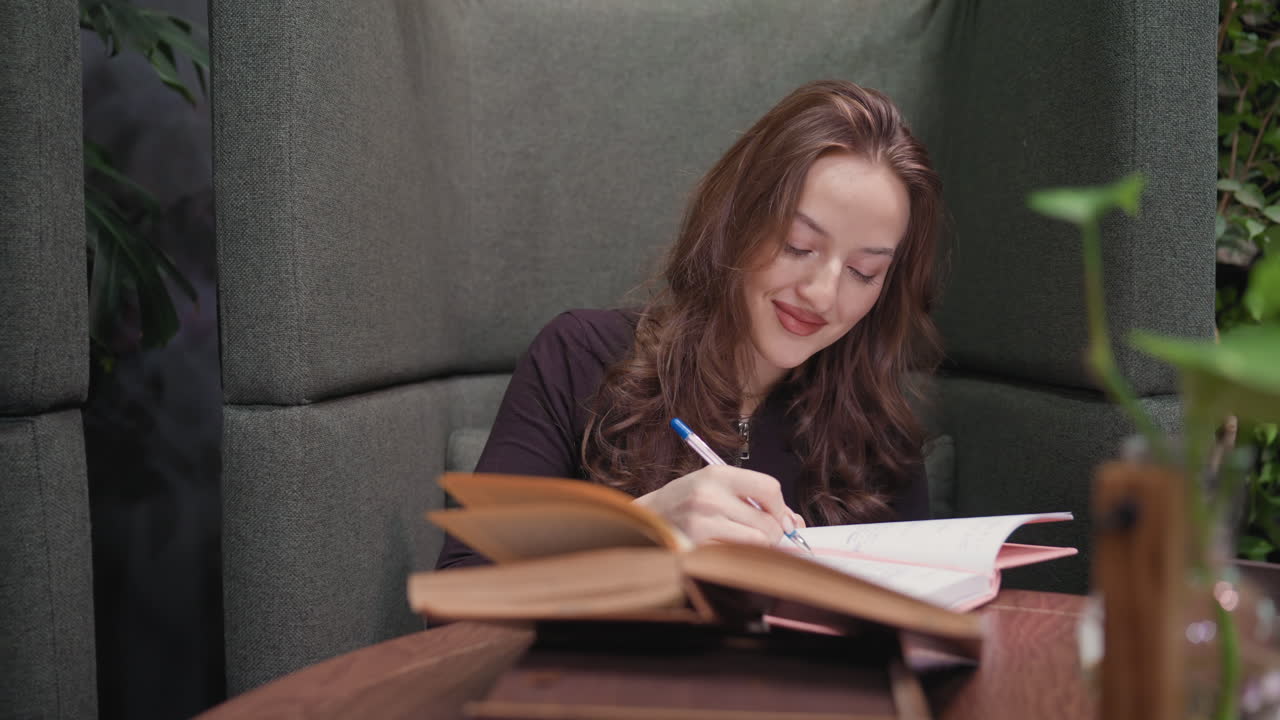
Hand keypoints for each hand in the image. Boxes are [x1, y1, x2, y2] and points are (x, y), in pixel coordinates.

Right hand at [633, 465, 803, 545]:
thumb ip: (756, 499)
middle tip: (761, 534)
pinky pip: (738, 557)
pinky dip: (740, 557)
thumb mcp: (717, 487)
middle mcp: (709, 496)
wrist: (647, 518)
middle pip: (768, 522)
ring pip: (758, 542)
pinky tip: (727, 549)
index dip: (781, 507)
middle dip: (772, 533)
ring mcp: (702, 523)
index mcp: (717, 474)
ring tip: (743, 541)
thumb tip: (795, 523)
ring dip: (758, 547)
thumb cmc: (688, 502)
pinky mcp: (697, 547)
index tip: (778, 517)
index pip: (769, 488)